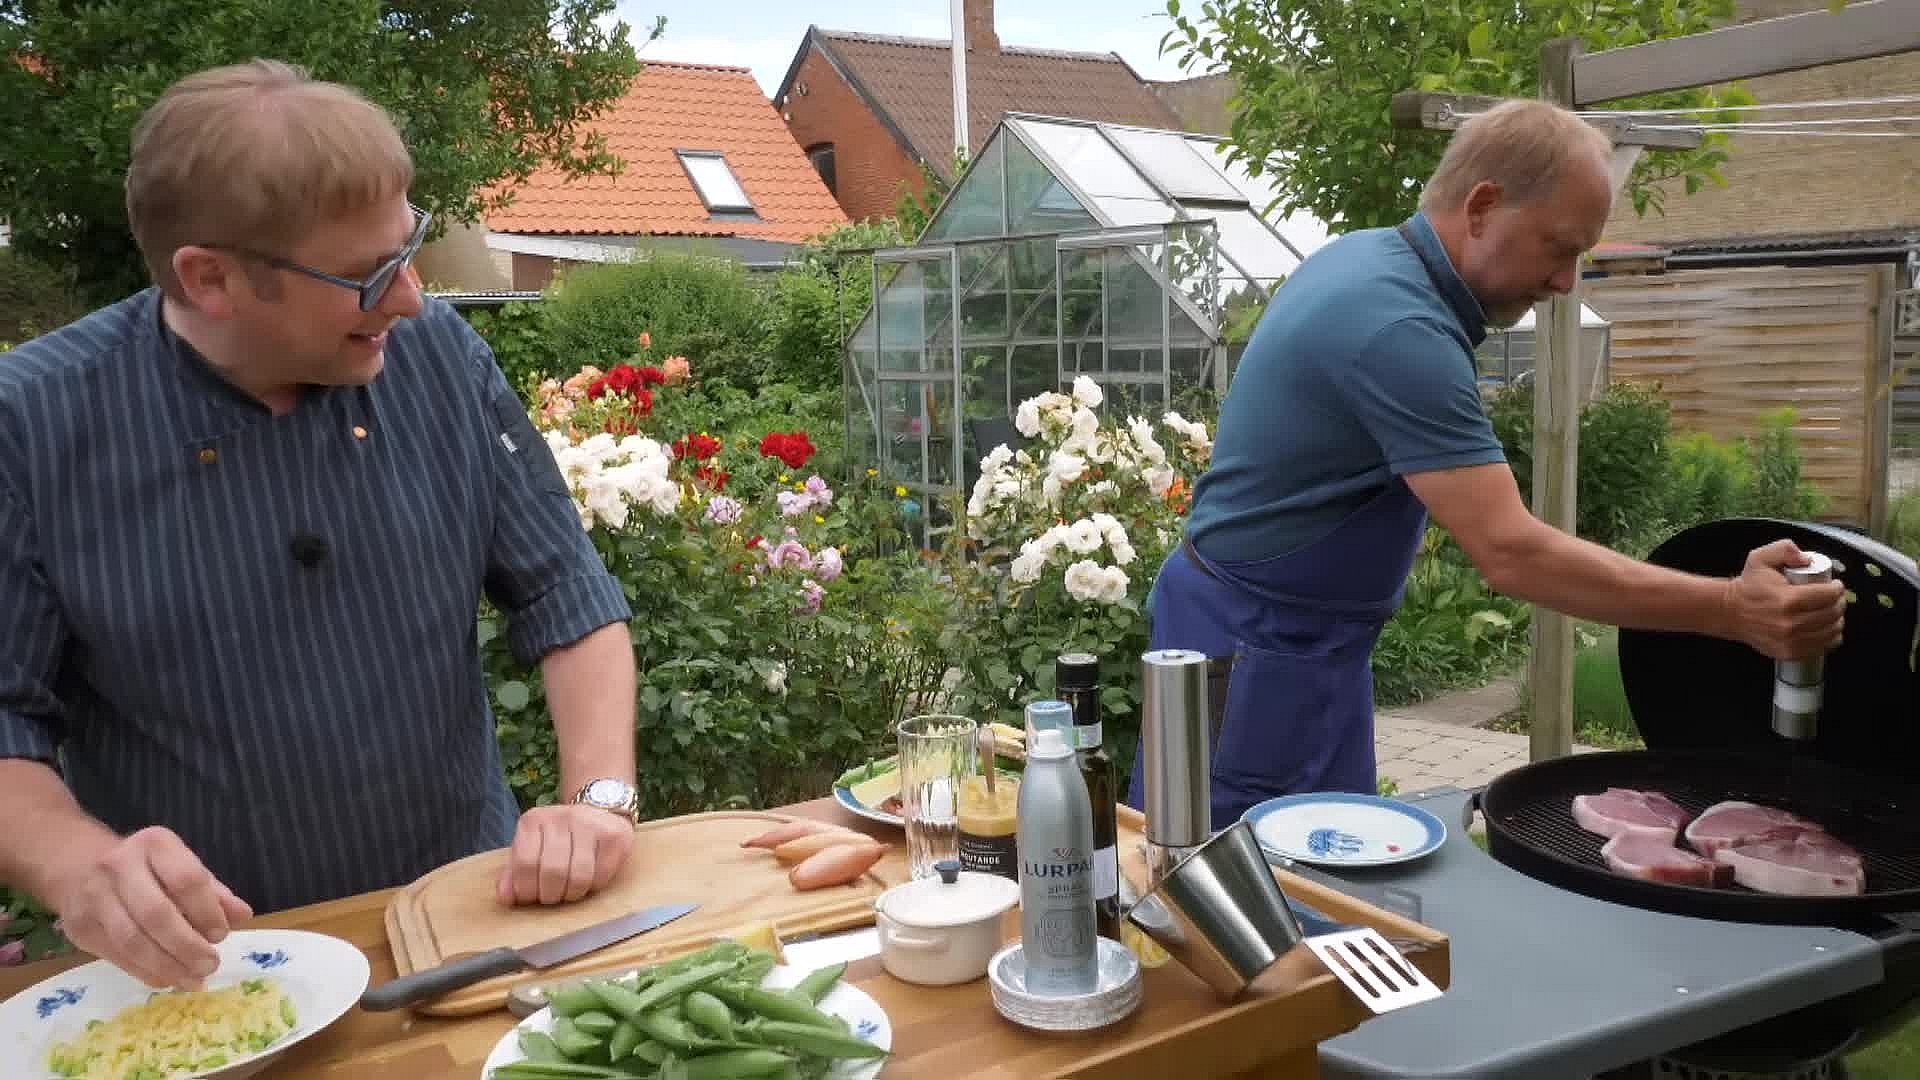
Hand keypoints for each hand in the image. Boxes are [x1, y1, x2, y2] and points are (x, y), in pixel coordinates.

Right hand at [48, 826, 251, 990]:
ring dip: (167, 966)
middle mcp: (119, 866)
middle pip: (156, 914)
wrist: (80, 867)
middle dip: (187, 946)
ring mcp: (94, 897)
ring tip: (193, 980)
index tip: (221, 936)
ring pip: (132, 940)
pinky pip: (116, 956)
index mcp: (155, 845)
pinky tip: (168, 980)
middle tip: (210, 966)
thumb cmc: (148, 868)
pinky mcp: (79, 927)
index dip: (207, 912)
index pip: (186, 880)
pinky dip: (146, 972)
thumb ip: (214, 892)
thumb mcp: (183, 867)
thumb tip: (243, 916)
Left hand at [497, 803, 635, 905]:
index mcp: (533, 820)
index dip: (526, 890)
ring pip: (578, 877)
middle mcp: (561, 816)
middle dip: (550, 895)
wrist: (599, 811)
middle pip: (552, 872)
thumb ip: (515, 873)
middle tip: (552, 896)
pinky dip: (593, 887)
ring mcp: (590, 823)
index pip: (524, 863)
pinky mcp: (614, 835)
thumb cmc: (559, 839)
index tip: (530, 897)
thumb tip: (506, 898)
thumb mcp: (532, 850)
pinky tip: (590, 879)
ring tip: (569, 891)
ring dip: (572, 894)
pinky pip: (601, 876)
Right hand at [1723, 540, 1846, 660]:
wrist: (1729, 612)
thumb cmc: (1748, 587)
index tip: (1835, 585)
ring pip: (1831, 632)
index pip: (1827, 595)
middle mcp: (1791, 624)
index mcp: (1787, 600)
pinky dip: (1829, 638)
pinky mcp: (1789, 652)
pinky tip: (1826, 629)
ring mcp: (1791, 641)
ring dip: (1837, 621)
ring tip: (1832, 612)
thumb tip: (1807, 559)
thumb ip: (1785, 549)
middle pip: (1832, 614)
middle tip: (1835, 597)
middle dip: (1839, 603)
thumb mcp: (1760, 558)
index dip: (1837, 588)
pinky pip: (1822, 647)